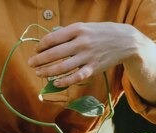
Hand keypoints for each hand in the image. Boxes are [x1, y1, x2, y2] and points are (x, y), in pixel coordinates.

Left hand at [27, 22, 141, 87]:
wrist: (125, 41)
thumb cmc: (101, 33)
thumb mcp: (85, 27)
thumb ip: (68, 33)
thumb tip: (49, 41)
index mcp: (77, 29)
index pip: (53, 38)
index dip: (41, 46)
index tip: (36, 50)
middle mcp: (81, 42)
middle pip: (54, 53)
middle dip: (39, 60)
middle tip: (30, 64)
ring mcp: (87, 56)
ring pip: (63, 67)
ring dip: (48, 71)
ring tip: (38, 73)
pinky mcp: (94, 68)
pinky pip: (76, 77)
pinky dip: (65, 81)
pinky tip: (56, 83)